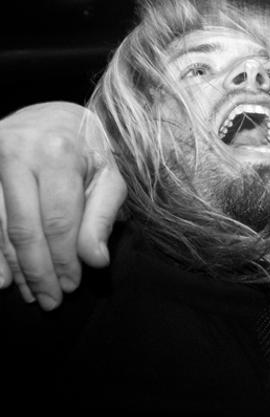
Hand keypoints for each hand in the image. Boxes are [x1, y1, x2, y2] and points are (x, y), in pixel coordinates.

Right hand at [0, 102, 126, 309]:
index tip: (72, 286)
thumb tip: (95, 260)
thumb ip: (102, 217)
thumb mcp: (112, 175)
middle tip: (50, 301)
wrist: (58, 115)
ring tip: (29, 294)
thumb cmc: (92, 148)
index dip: (64, 259)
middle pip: (23, 227)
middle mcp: (17, 152)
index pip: (58, 220)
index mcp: (57, 152)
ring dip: (14, 267)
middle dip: (38, 271)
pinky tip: (2, 277)